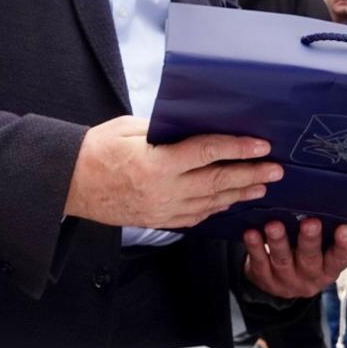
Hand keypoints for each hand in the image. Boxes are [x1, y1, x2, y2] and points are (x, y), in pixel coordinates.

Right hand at [65, 116, 281, 228]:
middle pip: (218, 182)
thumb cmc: (96, 151)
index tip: (260, 145)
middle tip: (276, 169)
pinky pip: (196, 217)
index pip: (208, 153)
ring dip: (240, 194)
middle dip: (251, 175)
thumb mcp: (129, 128)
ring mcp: (163, 209)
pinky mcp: (159, 220)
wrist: (70, 185)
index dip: (238, 148)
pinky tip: (230, 202)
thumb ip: (164, 130)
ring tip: (262, 186)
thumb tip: (192, 127)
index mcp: (158, 162)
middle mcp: (165, 190)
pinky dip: (216, 209)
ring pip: (211, 203)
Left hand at [243, 218, 346, 298]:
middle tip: (310, 223)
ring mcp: (286, 280)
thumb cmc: (305, 256)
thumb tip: (326, 199)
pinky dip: (255, 247)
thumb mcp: (320, 251)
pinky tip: (252, 233)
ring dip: (279, 241)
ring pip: (283, 259)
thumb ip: (324, 233)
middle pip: (310, 258)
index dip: (344, 245)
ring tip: (274, 226)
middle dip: (310, 240)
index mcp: (328, 269)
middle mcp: (309, 277)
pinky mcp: (264, 279)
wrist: (280, 282)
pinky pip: (259, 262)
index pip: (339, 258)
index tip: (346, 228)